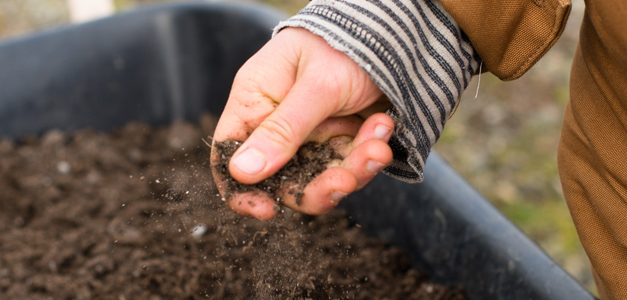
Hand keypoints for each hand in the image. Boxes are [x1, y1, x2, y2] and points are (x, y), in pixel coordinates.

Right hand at [211, 28, 394, 219]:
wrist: (395, 30)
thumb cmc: (344, 44)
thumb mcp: (316, 86)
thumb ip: (283, 130)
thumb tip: (241, 173)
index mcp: (255, 101)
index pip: (231, 154)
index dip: (242, 189)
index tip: (267, 211)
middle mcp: (278, 121)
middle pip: (282, 177)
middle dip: (317, 186)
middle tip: (346, 181)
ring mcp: (310, 132)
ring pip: (321, 176)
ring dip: (353, 168)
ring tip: (378, 148)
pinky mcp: (340, 137)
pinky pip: (348, 165)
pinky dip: (369, 152)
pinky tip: (383, 125)